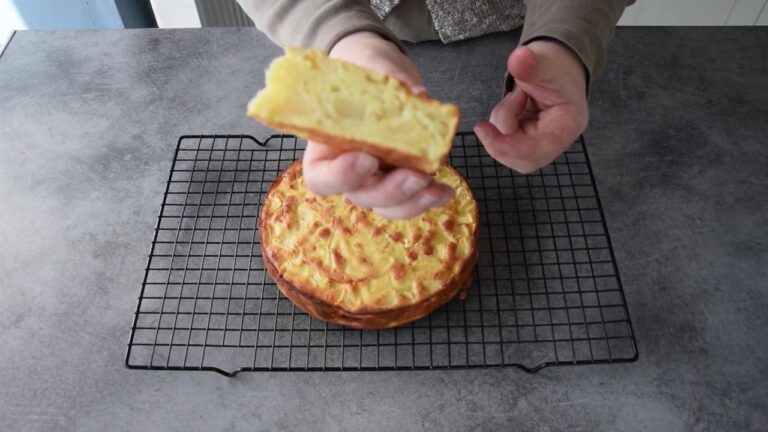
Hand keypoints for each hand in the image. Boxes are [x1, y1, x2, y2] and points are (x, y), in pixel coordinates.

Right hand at [302, 32, 453, 219]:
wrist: (381, 81)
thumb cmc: (365, 77)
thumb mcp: (370, 69)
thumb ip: (387, 79)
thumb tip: (417, 94)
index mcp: (326, 149)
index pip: (320, 177)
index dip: (340, 176)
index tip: (366, 159)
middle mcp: (349, 173)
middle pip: (361, 196)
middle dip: (388, 191)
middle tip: (413, 176)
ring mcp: (377, 181)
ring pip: (388, 206)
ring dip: (412, 201)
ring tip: (434, 187)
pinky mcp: (402, 181)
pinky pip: (411, 200)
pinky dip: (430, 198)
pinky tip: (446, 190)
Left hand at [474, 40, 588, 173]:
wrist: (555, 68)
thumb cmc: (555, 68)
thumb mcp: (543, 62)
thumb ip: (530, 64)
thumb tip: (519, 58)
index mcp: (568, 125)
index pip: (538, 150)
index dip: (509, 147)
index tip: (484, 131)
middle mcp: (555, 141)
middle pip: (522, 158)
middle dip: (501, 137)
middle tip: (500, 110)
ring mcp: (539, 143)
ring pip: (509, 149)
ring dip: (502, 121)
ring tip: (518, 96)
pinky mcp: (525, 141)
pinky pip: (504, 140)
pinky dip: (501, 121)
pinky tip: (514, 104)